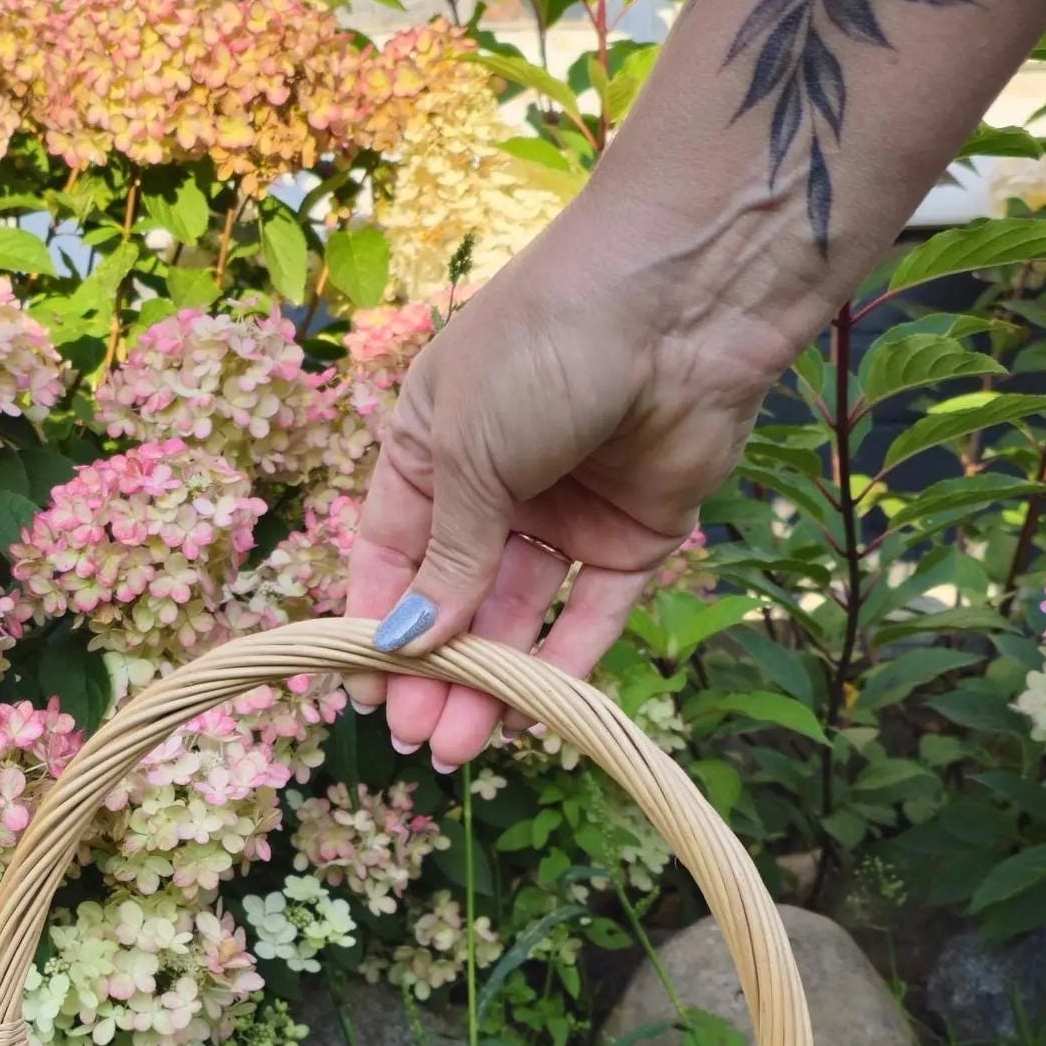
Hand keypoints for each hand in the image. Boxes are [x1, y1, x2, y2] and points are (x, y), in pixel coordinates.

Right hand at [343, 204, 802, 767]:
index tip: (363, 689)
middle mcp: (497, 479)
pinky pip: (597, 610)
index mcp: (432, 443)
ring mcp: (569, 507)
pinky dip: (568, 660)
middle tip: (419, 739)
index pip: (389, 550)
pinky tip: (537, 712)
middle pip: (455, 593)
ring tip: (462, 746)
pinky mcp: (639, 530)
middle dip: (435, 668)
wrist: (681, 298)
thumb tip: (405, 642)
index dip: (376, 619)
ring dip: (493, 678)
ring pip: (521, 612)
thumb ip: (445, 556)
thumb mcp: (469, 453)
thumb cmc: (543, 347)